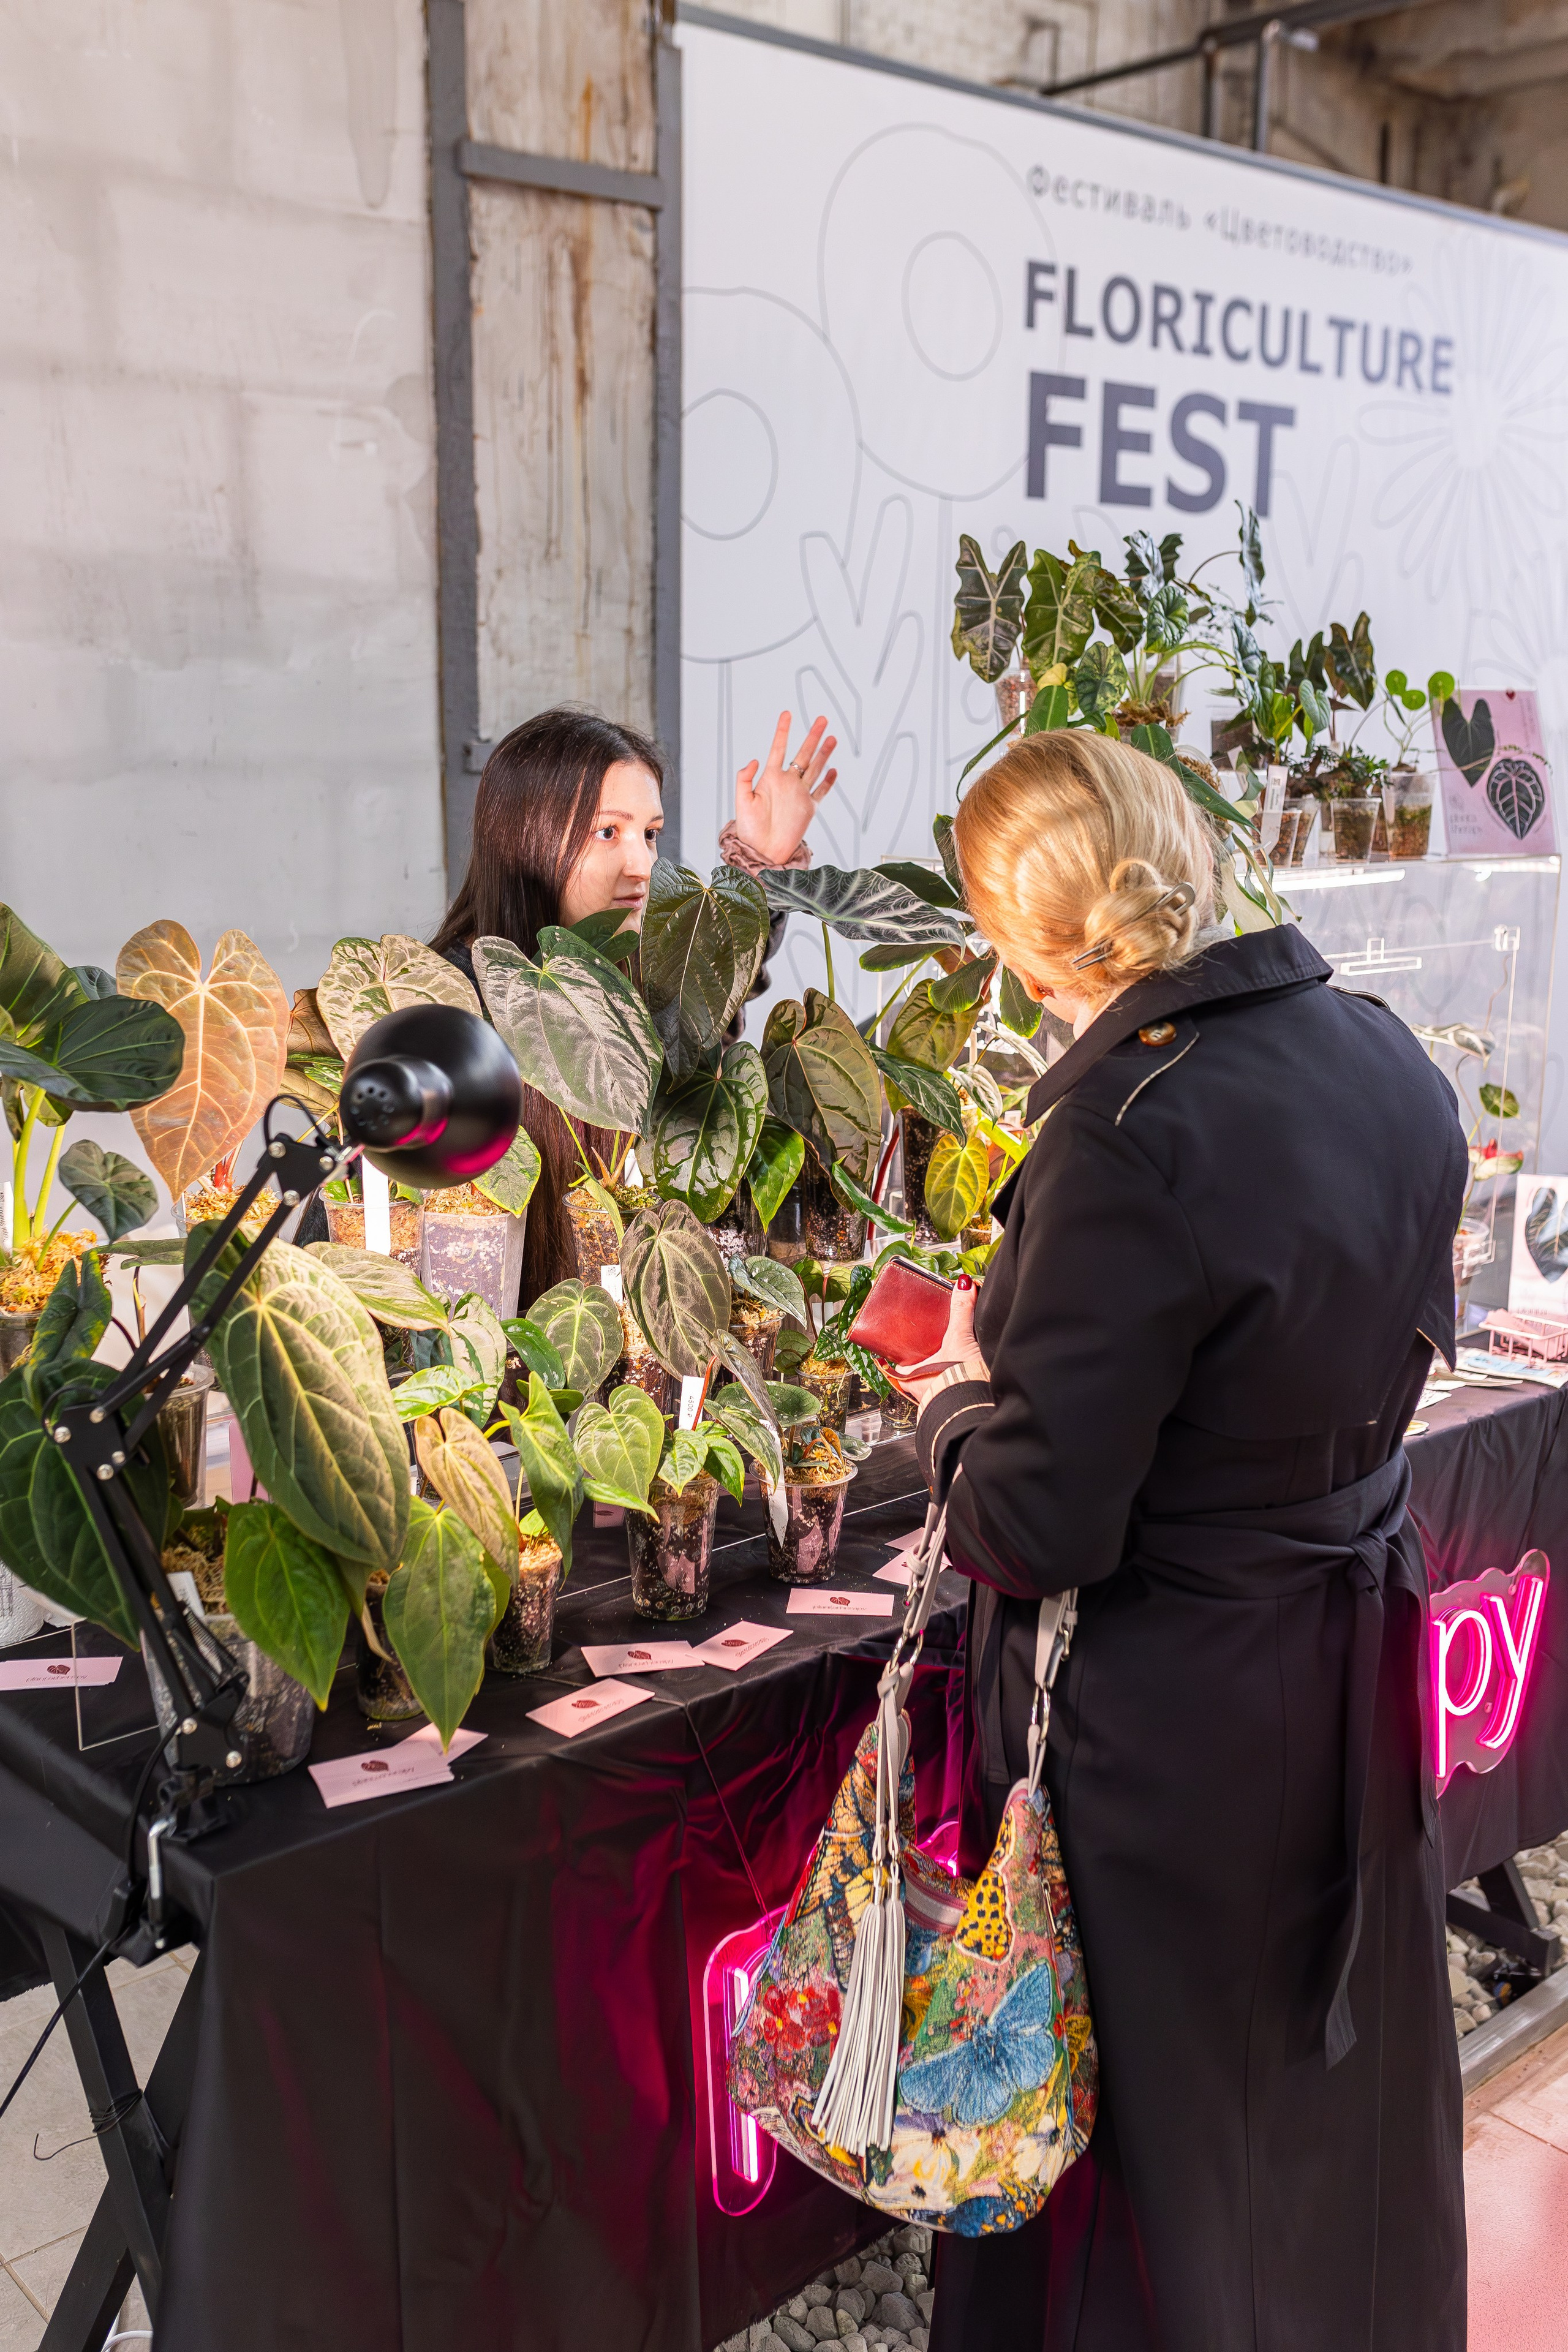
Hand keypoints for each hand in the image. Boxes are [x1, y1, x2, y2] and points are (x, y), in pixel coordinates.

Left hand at [733, 712, 837, 865]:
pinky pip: (821, 791)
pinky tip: (833, 770)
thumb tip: (754, 759)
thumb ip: (744, 778)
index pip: (778, 748)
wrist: (763, 850)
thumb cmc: (749, 828)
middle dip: (812, 736)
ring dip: (824, 753)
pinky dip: (828, 781)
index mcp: (770, 778)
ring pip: (815, 768)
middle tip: (822, 719)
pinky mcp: (809, 808)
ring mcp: (799, 794)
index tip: (787, 713)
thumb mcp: (742, 801)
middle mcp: (787, 783)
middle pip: (803, 754)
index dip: (783, 731)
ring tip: (832, 737)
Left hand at [890, 1279, 985, 1412]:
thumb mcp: (959, 1340)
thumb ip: (961, 1312)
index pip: (897, 1361)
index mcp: (910, 1376)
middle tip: (934, 1342)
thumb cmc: (960, 1382)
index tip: (904, 1341)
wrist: (979, 1408)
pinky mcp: (954, 1404)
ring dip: (941, 1368)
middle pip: (917, 1367)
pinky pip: (949, 1387)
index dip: (901, 1351)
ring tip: (954, 1355)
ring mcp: (936, 1399)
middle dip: (926, 1356)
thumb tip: (964, 1286)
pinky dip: (955, 1377)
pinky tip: (966, 1369)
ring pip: (932, 1378)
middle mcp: (919, 1390)